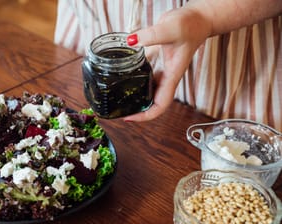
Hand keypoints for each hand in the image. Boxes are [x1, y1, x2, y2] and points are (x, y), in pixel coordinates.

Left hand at [123, 7, 211, 121]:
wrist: (197, 18)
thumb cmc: (190, 25)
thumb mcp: (170, 29)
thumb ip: (151, 35)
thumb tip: (131, 41)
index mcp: (171, 77)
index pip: (160, 105)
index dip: (145, 116)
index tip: (129, 118)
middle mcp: (166, 78)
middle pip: (150, 103)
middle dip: (135, 111)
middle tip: (116, 111)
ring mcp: (160, 71)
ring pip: (145, 91)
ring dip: (132, 97)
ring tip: (114, 99)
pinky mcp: (155, 63)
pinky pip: (142, 77)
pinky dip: (131, 80)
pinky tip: (119, 79)